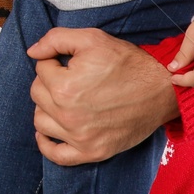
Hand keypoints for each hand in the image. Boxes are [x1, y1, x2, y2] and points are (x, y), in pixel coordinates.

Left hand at [27, 27, 178, 166]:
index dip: (54, 60)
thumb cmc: (127, 63)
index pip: (40, 69)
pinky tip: (47, 132)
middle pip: (37, 94)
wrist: (161, 90)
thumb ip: (55, 39)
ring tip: (64, 98)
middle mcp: (68, 116)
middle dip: (49, 81)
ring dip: (47, 107)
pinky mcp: (91, 152)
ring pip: (41, 121)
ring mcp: (80, 137)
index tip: (69, 62)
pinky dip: (46, 145)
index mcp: (65, 87)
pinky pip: (56, 155)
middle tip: (70, 77)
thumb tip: (32, 52)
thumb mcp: (91, 38)